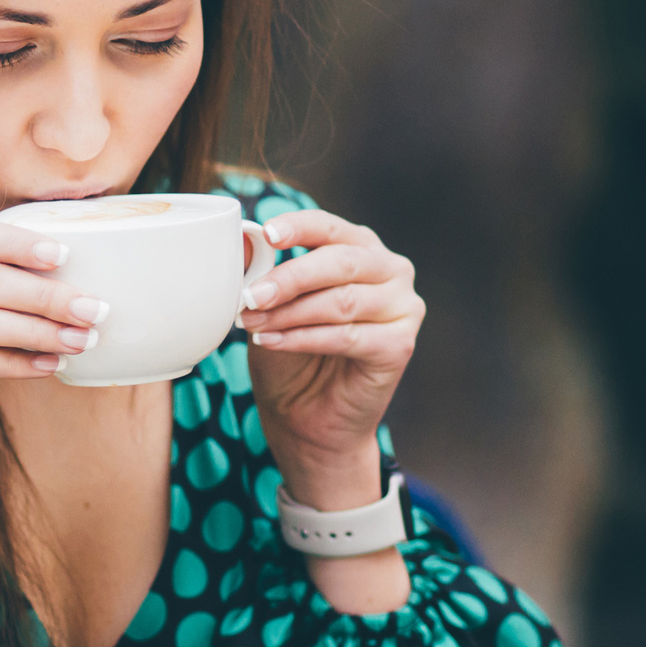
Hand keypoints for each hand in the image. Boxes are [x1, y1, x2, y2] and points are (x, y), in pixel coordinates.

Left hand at [236, 207, 422, 505]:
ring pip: (342, 300)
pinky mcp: (400, 345)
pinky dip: (304, 338)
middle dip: (290, 277)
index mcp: (361, 250)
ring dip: (291, 313)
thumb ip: (262, 273)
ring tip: (253, 323)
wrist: (306, 420)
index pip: (330, 227)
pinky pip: (347, 336)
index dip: (300, 227)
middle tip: (251, 294)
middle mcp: (390, 271)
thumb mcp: (270, 308)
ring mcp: (402, 307)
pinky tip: (271, 341)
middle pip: (341, 262)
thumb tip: (243, 240)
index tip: (268, 233)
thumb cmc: (291, 357)